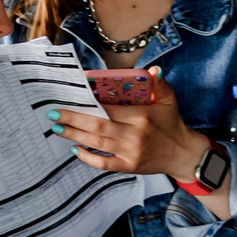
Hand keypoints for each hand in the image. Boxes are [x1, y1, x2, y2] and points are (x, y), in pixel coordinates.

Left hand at [47, 69, 227, 214]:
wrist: (183, 154)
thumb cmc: (173, 124)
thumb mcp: (170, 100)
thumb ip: (160, 83)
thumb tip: (153, 70)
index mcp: (141, 117)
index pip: (109, 109)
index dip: (89, 105)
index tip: (72, 98)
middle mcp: (133, 136)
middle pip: (98, 127)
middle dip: (73, 120)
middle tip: (53, 114)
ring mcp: (130, 153)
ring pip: (97, 144)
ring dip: (75, 136)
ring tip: (57, 129)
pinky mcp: (129, 167)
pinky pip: (104, 164)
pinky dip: (88, 158)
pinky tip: (75, 149)